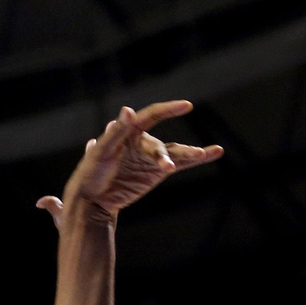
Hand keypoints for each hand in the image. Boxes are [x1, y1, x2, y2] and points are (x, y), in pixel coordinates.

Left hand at [50, 101, 221, 223]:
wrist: (91, 199)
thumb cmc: (91, 172)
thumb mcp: (101, 151)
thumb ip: (116, 132)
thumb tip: (128, 110)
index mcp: (129, 132)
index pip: (151, 116)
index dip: (168, 110)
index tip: (186, 106)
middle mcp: (143, 142)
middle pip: (160, 146)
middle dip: (163, 157)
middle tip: (164, 168)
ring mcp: (151, 157)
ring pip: (176, 153)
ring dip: (191, 154)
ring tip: (207, 153)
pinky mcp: (157, 172)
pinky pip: (180, 163)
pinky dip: (197, 159)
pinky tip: (215, 151)